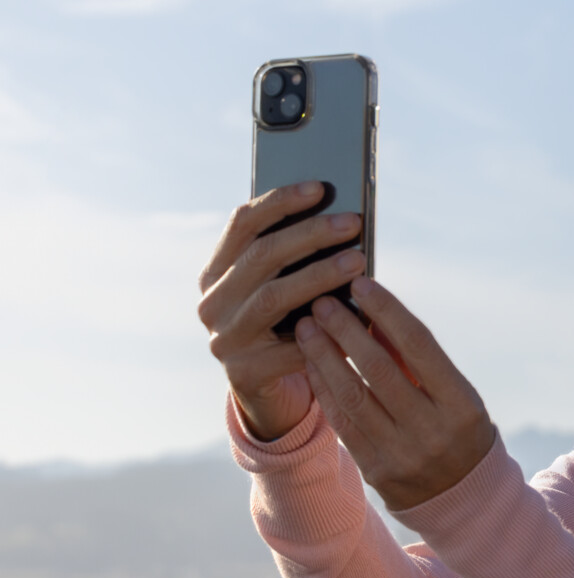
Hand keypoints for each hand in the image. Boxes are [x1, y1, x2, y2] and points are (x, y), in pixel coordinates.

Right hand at [198, 182, 366, 439]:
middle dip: (310, 235)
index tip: (321, 187)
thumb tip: (343, 217)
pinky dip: (327, 329)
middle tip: (352, 223)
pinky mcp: (244, 372)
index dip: (280, 201)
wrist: (272, 391)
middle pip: (261, 256)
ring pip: (274, 296)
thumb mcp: (285, 286)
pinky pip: (291, 345)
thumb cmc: (288, 324)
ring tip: (358, 261)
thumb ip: (297, 257)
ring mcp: (223, 339)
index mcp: (215, 271)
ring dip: (320, 275)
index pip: (242, 223)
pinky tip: (358, 316)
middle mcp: (211, 302)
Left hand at [295, 278, 497, 510]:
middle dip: (346, 330)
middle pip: (379, 369)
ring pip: (353, 395)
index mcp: (460, 403)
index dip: (387, 311)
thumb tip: (373, 314)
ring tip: (307, 327)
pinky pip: (342, 423)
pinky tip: (311, 364)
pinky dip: (325, 389)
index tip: (361, 284)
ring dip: (325, 356)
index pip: (419, 345)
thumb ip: (415, 359)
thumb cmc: (457, 428)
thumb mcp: (453, 393)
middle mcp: (432, 429)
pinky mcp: (376, 470)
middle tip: (322, 302)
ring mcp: (402, 453)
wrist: (463, 497)